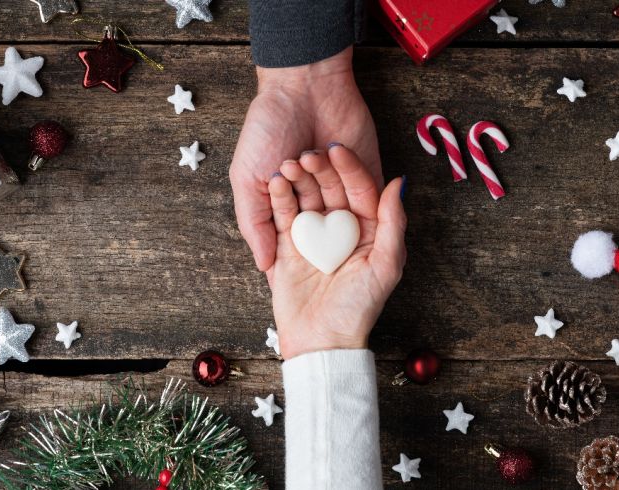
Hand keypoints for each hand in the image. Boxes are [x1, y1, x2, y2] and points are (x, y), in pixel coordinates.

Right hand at [230, 47, 381, 270]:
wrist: (302, 85)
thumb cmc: (266, 131)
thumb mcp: (247, 182)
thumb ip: (255, 225)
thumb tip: (263, 265)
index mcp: (283, 208)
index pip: (291, 245)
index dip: (293, 262)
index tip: (292, 276)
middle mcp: (314, 203)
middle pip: (321, 236)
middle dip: (315, 233)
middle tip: (304, 220)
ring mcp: (341, 191)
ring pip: (344, 217)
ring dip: (328, 200)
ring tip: (303, 162)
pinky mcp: (366, 176)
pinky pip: (371, 198)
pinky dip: (361, 201)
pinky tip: (346, 198)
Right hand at [266, 145, 405, 359]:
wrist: (320, 342)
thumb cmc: (357, 308)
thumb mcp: (385, 266)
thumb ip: (393, 223)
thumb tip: (400, 184)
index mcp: (368, 230)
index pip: (360, 190)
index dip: (349, 169)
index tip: (336, 150)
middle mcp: (342, 229)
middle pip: (332, 189)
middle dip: (319, 170)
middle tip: (306, 153)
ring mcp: (315, 234)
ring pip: (307, 196)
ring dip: (297, 178)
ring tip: (288, 163)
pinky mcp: (290, 243)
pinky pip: (286, 214)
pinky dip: (280, 197)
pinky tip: (277, 180)